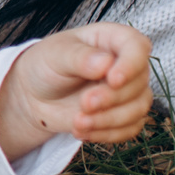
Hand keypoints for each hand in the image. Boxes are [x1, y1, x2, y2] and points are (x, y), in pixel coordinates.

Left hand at [0, 23, 152, 159]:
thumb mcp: (55, 54)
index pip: (138, 47)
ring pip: (138, 109)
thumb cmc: (46, 65)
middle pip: (139, 83)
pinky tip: (82, 131)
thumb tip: (105, 63)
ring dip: (109, 120)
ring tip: (78, 122)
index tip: (112, 79)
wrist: (35, 95)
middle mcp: (127, 64)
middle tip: (84, 104)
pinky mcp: (124, 115)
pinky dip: (107, 134)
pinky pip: (130, 129)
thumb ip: (79, 56)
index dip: (130, 65)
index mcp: (113, 40)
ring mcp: (128, 91)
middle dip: (111, 98)